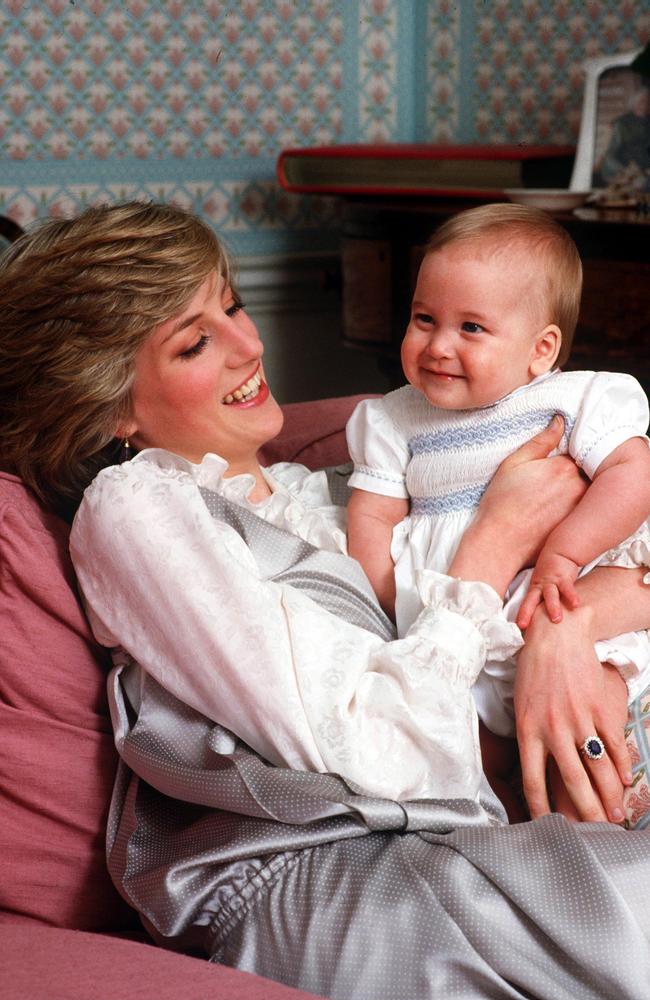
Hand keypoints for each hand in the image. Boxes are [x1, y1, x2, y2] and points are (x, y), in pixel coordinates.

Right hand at [461, 417, 586, 594]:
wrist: (500, 544)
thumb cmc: (501, 504)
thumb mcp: (513, 464)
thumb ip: (541, 441)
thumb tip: (561, 421)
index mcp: (564, 468)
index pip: (578, 452)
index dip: (567, 455)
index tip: (554, 462)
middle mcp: (579, 488)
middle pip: (587, 471)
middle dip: (576, 472)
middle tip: (552, 481)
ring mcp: (582, 509)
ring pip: (589, 491)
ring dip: (578, 489)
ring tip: (553, 497)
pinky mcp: (580, 527)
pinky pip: (585, 510)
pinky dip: (577, 508)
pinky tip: (555, 512)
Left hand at [515, 603, 631, 822]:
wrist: (556, 636)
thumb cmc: (533, 673)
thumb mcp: (521, 707)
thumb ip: (530, 738)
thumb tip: (538, 771)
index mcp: (528, 731)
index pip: (532, 780)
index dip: (540, 809)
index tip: (547, 827)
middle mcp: (553, 729)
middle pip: (571, 781)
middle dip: (584, 812)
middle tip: (593, 833)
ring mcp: (579, 719)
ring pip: (598, 769)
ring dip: (608, 797)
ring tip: (614, 817)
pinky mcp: (599, 708)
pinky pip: (614, 746)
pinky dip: (620, 768)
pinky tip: (622, 783)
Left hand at [517, 548, 580, 628]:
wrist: (560, 553)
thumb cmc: (551, 574)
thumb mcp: (542, 585)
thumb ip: (542, 599)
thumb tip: (540, 621)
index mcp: (534, 589)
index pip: (525, 603)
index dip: (521, 614)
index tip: (516, 626)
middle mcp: (540, 586)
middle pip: (531, 600)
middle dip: (527, 612)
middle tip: (522, 626)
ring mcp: (551, 582)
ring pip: (550, 595)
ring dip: (552, 607)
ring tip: (557, 619)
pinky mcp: (564, 578)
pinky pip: (568, 588)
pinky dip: (571, 596)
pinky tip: (576, 605)